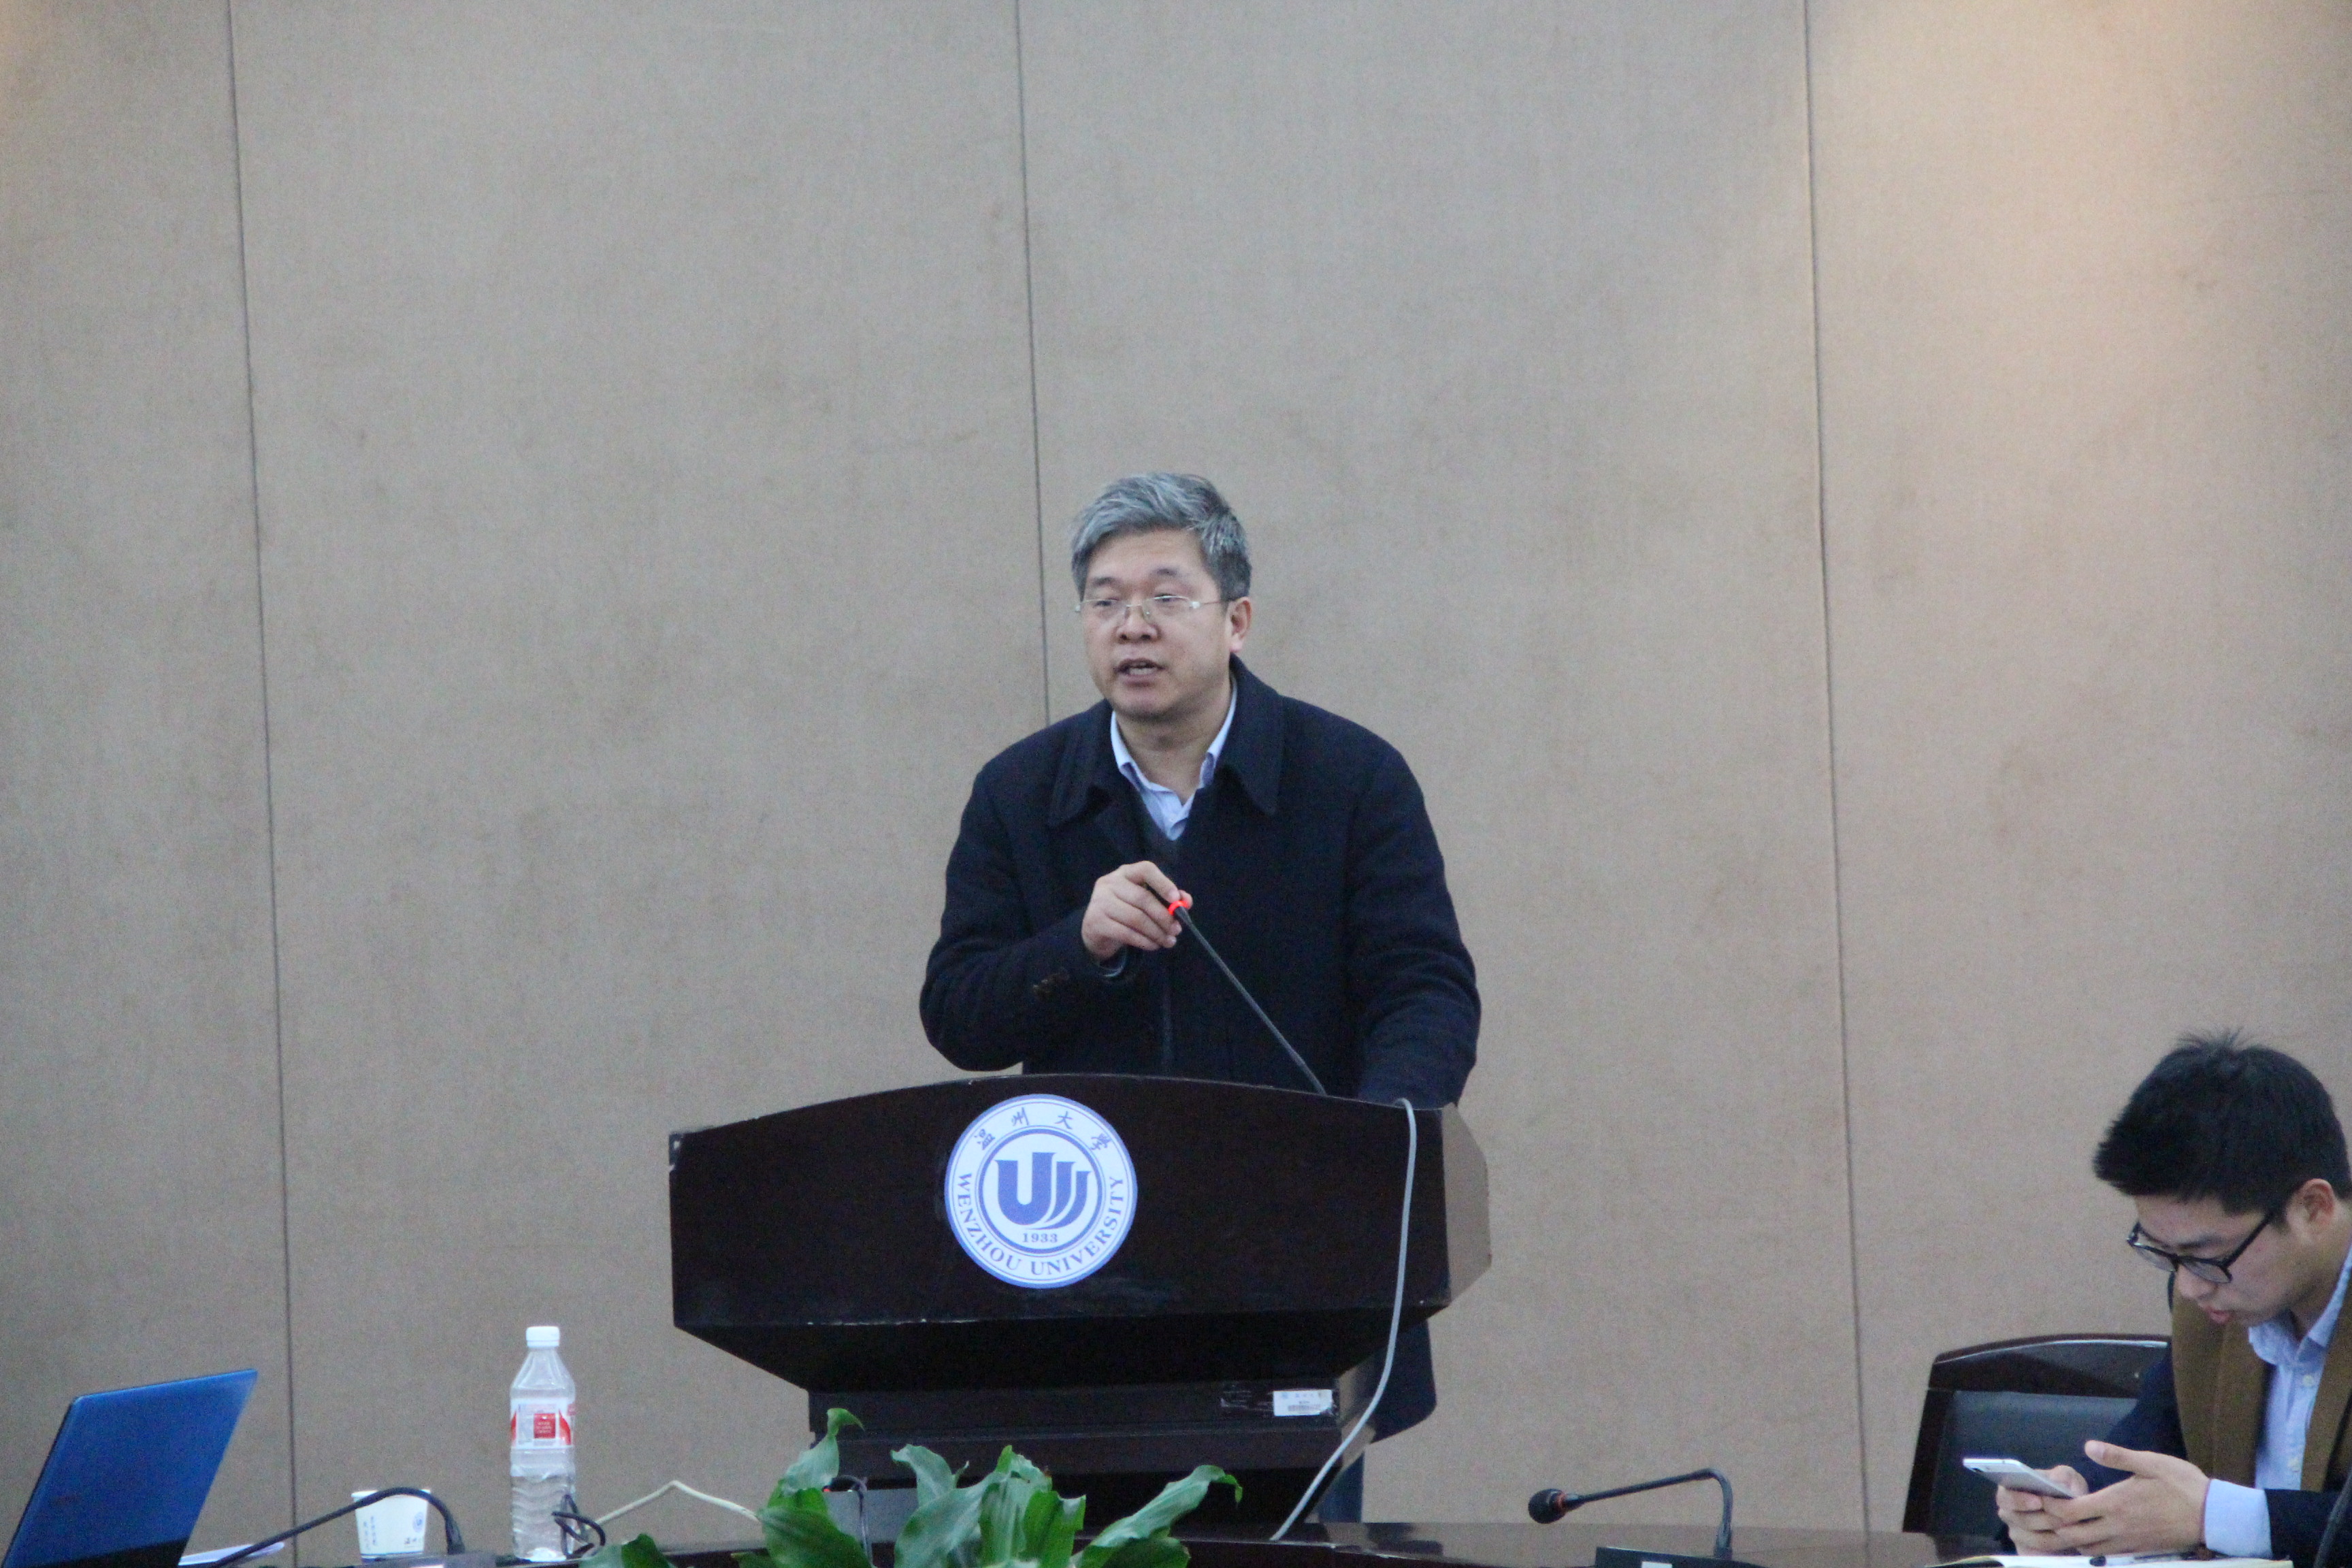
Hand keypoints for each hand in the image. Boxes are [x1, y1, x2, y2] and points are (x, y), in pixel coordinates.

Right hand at [1081, 861, 1184, 961]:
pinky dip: (1144, 941)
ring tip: (1168, 941)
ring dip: (1156, 932)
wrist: (1095, 929)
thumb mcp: (1145, 901)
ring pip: (1136, 918)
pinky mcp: (1096, 922)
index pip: (1145, 870)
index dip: (1163, 883)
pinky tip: (1154, 945)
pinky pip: (1126, 933)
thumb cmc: (1125, 911)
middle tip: (1177, 930)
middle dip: (1164, 917)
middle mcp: (1110, 883)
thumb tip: (1186, 902)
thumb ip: (1167, 899)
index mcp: (1125, 873)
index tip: (1176, 899)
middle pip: (1143, 898)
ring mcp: (1100, 902)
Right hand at [1994, 1466, 2088, 1553]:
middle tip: (2067, 1518)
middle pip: (2022, 1520)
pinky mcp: (2028, 1551)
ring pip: (2035, 1538)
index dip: (2019, 1500)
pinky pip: (2042, 1553)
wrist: (2074, 1517)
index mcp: (2010, 1491)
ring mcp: (2018, 1534)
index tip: (2039, 1502)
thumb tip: (2055, 1481)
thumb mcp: (2067, 1478)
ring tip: (2075, 1528)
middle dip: (2047, 1519)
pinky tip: (2072, 1540)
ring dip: (2057, 1534)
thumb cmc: (2064, 1493)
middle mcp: (2009, 1513)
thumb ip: (2062, 1476)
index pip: (2005, 1497)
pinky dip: (2058, 1547)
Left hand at [2019, 1444, 2207, 1557]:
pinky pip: (2106, 1553)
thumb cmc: (2182, 1485)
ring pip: (2088, 1548)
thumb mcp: (2150, 1462)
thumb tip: (2089, 1447)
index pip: (2071, 1512)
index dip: (2051, 1507)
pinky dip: (2090, 1547)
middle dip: (2053, 1526)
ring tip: (2061, 1524)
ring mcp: (2128, 1541)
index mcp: (2115, 1504)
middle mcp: (2117, 1527)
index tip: (2040, 1497)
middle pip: (2073, 1535)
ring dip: (2070, 1539)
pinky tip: (2087, 1535)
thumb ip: (2117, 1457)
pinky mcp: (2139, 1549)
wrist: (2213, 1515)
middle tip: (2044, 1513)